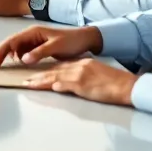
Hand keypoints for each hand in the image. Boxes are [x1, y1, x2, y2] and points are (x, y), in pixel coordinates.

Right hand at [0, 25, 101, 67]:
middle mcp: (30, 35)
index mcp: (33, 32)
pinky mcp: (36, 47)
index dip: (1, 52)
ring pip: (13, 48)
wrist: (85, 39)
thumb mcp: (56, 46)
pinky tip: (9, 63)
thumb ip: (39, 52)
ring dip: (3, 56)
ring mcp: (32, 41)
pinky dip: (12, 57)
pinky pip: (20, 52)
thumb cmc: (71, 41)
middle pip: (9, 44)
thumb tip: (23, 59)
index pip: (12, 42)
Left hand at [23, 58, 138, 105]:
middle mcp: (78, 66)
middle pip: (54, 70)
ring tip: (28, 84)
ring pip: (55, 77)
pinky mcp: (82, 84)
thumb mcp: (96, 73)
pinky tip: (47, 87)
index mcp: (82, 63)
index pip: (60, 66)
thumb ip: (83, 73)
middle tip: (25, 80)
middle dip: (38, 76)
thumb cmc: (114, 83)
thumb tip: (70, 81)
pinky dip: (54, 85)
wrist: (126, 86)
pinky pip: (65, 85)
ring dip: (40, 81)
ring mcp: (79, 75)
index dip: (47, 70)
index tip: (36, 73)